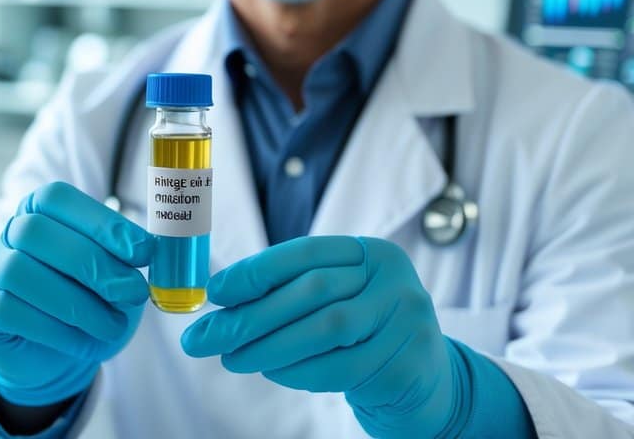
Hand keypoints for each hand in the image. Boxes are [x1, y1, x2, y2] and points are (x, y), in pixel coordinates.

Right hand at [0, 181, 152, 406]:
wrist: (53, 352)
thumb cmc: (88, 299)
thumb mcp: (113, 276)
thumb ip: (124, 260)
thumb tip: (148, 252)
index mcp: (40, 209)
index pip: (58, 199)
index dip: (100, 221)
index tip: (143, 252)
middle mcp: (9, 231)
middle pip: (35, 232)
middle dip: (92, 263)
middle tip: (133, 293)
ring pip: (19, 271)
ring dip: (75, 302)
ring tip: (113, 325)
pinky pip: (8, 310)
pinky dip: (54, 329)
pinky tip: (85, 342)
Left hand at [180, 236, 463, 437]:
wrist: (425, 381)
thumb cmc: (363, 335)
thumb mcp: (333, 301)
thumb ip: (286, 293)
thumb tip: (216, 300)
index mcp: (370, 251)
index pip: (305, 252)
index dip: (256, 270)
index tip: (214, 293)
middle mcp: (394, 277)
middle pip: (312, 291)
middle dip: (252, 315)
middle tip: (208, 338)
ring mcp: (408, 318)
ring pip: (326, 329)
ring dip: (270, 347)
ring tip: (234, 359)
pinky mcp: (409, 362)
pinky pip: (342, 368)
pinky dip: (299, 372)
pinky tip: (275, 373)